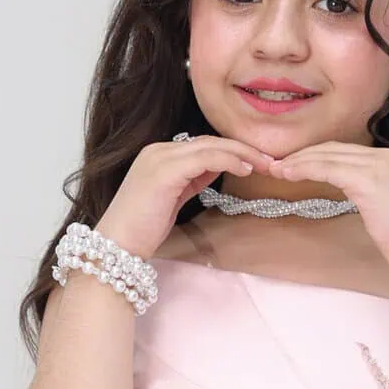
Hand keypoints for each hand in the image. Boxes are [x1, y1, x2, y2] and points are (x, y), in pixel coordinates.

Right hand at [97, 135, 264, 260]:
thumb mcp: (173, 199)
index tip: (258, 163)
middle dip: (244, 150)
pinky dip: (228, 160)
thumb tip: (217, 168)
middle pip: (210, 142)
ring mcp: (160, 157)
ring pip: (210, 146)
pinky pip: (205, 158)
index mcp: (160, 155)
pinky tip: (246, 169)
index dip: (233, 152)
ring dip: (242, 154)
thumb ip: (193, 180)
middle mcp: (159, 150)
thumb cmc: (142, 230)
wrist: (117, 246)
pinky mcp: (165, 170)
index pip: (204, 145)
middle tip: (271, 161)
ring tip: (265, 164)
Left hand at [259, 142, 388, 276]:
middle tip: (278, 163)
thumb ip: (367, 190)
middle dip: (303, 155)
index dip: (316, 156)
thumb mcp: (385, 205)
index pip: (345, 152)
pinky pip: (329, 170)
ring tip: (277, 169)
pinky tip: (289, 175)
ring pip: (328, 157)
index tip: (294, 164)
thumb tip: (344, 188)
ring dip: (299, 162)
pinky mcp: (369, 181)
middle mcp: (385, 157)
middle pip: (334, 149)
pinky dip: (306, 170)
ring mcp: (378, 166)